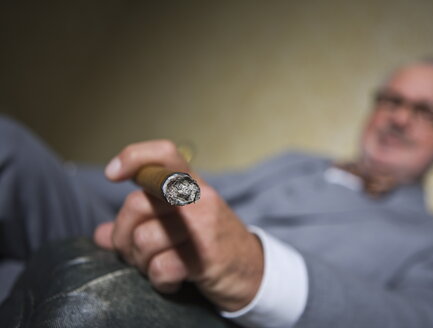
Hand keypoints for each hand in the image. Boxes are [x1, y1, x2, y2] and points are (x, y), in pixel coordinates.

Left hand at [93, 140, 263, 310]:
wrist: (253, 272)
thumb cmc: (210, 244)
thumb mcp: (177, 226)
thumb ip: (139, 224)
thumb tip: (100, 234)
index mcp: (191, 185)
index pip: (165, 154)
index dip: (134, 157)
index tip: (111, 175)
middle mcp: (199, 198)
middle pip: (136, 204)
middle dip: (123, 234)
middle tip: (133, 250)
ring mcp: (205, 226)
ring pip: (143, 239)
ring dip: (141, 261)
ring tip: (157, 265)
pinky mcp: (207, 257)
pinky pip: (161, 267)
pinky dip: (159, 280)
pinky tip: (173, 279)